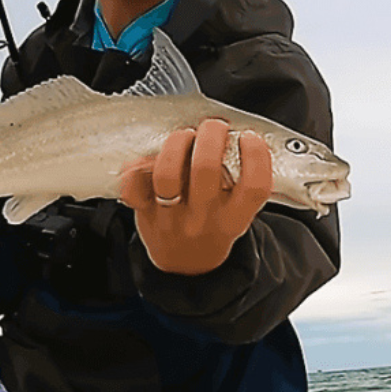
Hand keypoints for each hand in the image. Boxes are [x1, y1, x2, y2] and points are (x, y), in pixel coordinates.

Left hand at [118, 119, 271, 275]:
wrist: (185, 264)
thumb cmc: (212, 228)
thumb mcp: (237, 213)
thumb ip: (241, 182)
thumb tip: (234, 136)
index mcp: (232, 220)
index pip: (253, 186)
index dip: (256, 155)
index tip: (249, 138)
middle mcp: (201, 219)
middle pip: (205, 169)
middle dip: (210, 135)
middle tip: (214, 127)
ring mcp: (170, 217)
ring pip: (167, 173)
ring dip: (176, 143)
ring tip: (185, 135)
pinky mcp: (144, 212)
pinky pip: (134, 185)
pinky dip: (138, 166)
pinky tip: (151, 157)